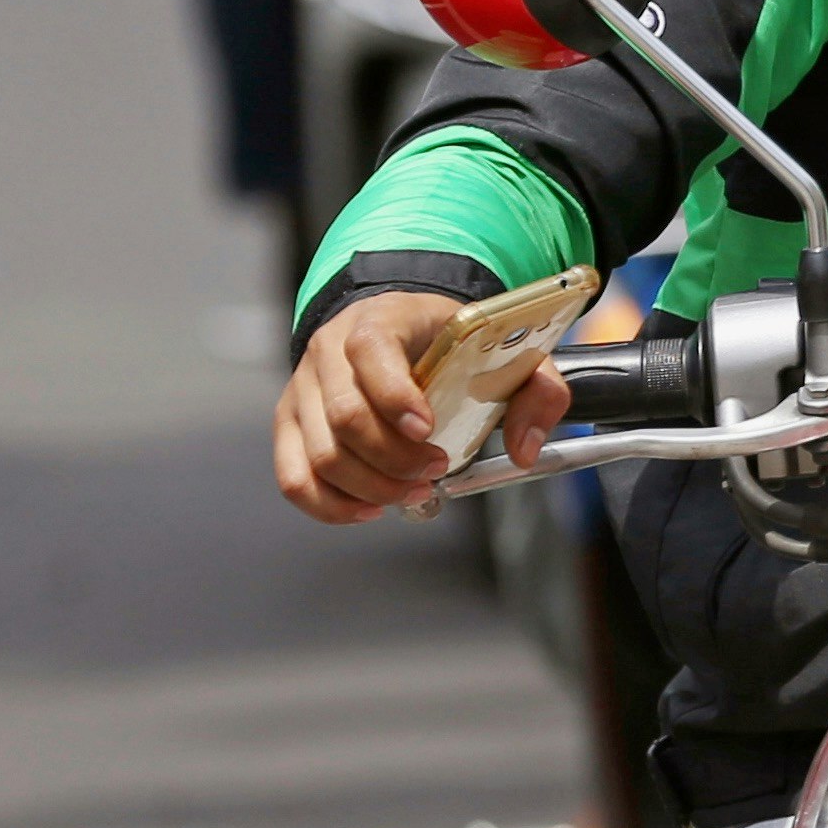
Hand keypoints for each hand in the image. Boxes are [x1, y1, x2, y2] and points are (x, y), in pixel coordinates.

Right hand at [272, 292, 568, 523]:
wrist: (400, 327)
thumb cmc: (451, 343)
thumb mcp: (505, 350)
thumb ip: (536, 391)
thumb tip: (525, 449)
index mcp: (381, 320)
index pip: (371, 351)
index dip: (395, 396)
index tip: (428, 430)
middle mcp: (330, 351)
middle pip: (345, 416)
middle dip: (394, 457)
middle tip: (435, 470)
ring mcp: (303, 390)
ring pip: (320, 453)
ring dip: (370, 486)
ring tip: (413, 491)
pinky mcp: (291, 425)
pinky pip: (293, 476)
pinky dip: (331, 504)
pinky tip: (371, 507)